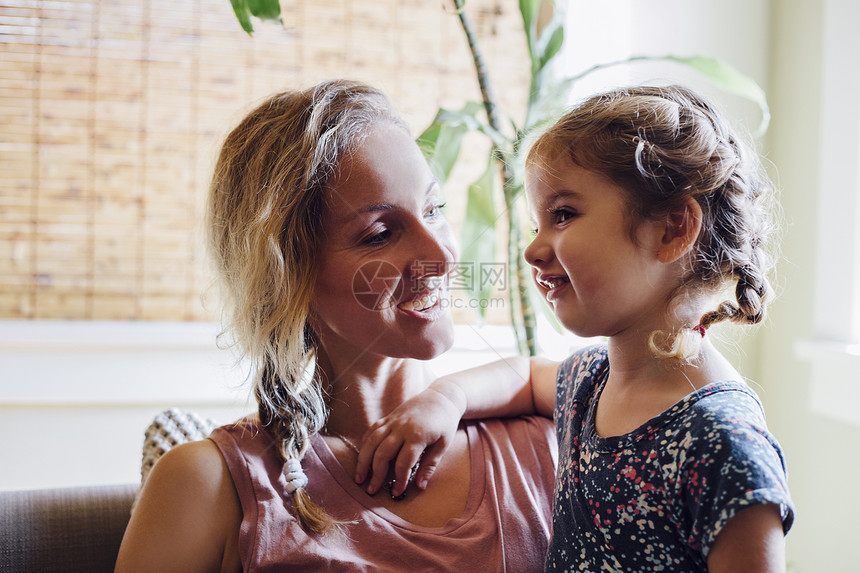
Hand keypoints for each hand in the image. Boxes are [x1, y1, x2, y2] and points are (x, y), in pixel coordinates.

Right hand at [355, 381, 465, 496]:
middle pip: (382, 453)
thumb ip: (430, 465)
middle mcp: (401, 427)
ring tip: (359, 478)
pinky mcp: (388, 417)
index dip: (399, 479)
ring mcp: (392, 421)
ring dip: (363, 461)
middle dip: (375, 474)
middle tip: (372, 490)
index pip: (403, 462)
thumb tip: (420, 486)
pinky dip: (364, 445)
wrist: (441, 397)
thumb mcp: (443, 445)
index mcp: (417, 435)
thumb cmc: (444, 423)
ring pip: (371, 441)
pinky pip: (371, 431)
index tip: (397, 492)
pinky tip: (361, 458)